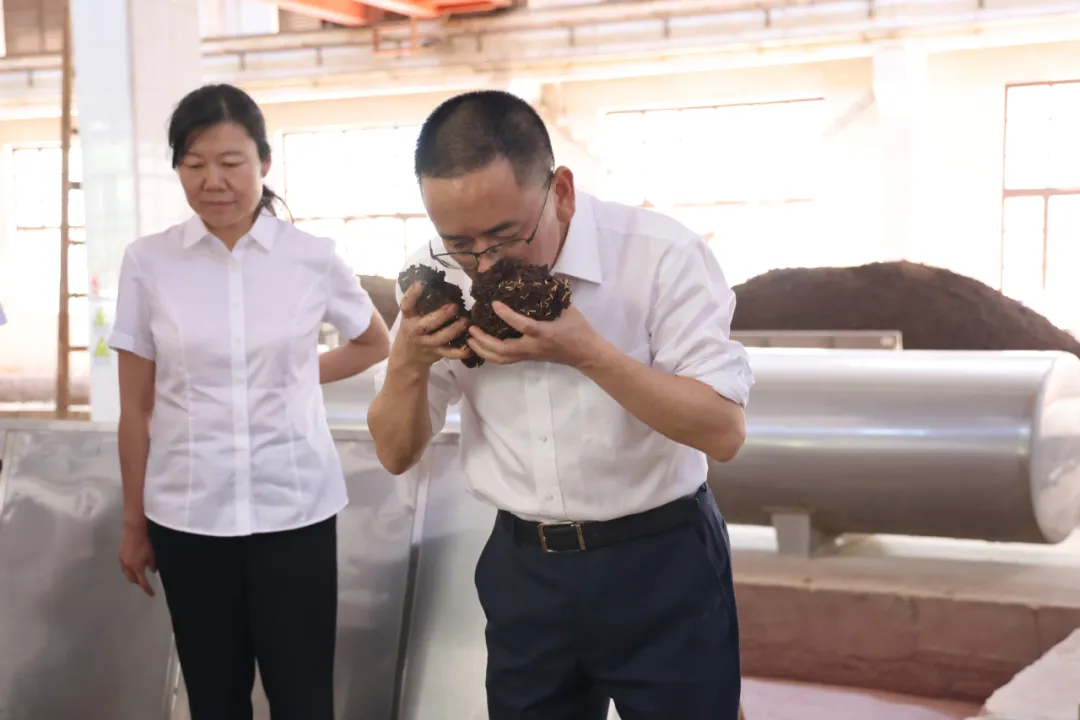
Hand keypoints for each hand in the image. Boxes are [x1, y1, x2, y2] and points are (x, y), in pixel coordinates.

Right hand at [119, 521, 155, 596]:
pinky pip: (124, 566)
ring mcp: (122, 561)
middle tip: (144, 582)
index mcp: (137, 568)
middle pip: (132, 580)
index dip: (147, 589)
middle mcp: (128, 567)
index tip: (152, 594)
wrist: (134, 531)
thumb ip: (153, 565)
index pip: (142, 583)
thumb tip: (153, 571)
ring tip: (139, 573)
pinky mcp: (120, 555)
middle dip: (138, 582)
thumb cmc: (145, 543)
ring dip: (132, 575)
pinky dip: (129, 568)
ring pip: (126, 573)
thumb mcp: (153, 555)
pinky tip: (133, 564)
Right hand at [389, 281, 471, 370]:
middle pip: (427, 324)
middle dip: (441, 315)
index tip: (421, 282)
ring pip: (441, 338)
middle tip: (455, 306)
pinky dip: (461, 351)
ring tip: (466, 321)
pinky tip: (471, 345)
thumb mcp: (412, 316)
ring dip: (454, 329)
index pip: (407, 305)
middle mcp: (416, 331)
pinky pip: (450, 354)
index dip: (412, 294)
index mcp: (409, 318)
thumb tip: (441, 280)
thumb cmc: (413, 329)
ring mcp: (427, 343)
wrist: (407, 357)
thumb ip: (422, 303)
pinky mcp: (437, 353)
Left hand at [467, 303, 605, 367]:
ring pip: (501, 358)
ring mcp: (529, 355)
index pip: (523, 325)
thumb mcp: (567, 308)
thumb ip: (550, 296)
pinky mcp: (527, 358)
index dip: (507, 315)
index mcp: (544, 333)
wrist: (585, 353)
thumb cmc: (578, 328)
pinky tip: (481, 346)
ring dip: (483, 350)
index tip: (494, 303)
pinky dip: (490, 354)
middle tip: (471, 328)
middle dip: (485, 340)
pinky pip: (505, 360)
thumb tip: (534, 277)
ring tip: (470, 339)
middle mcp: (533, 347)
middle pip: (504, 350)